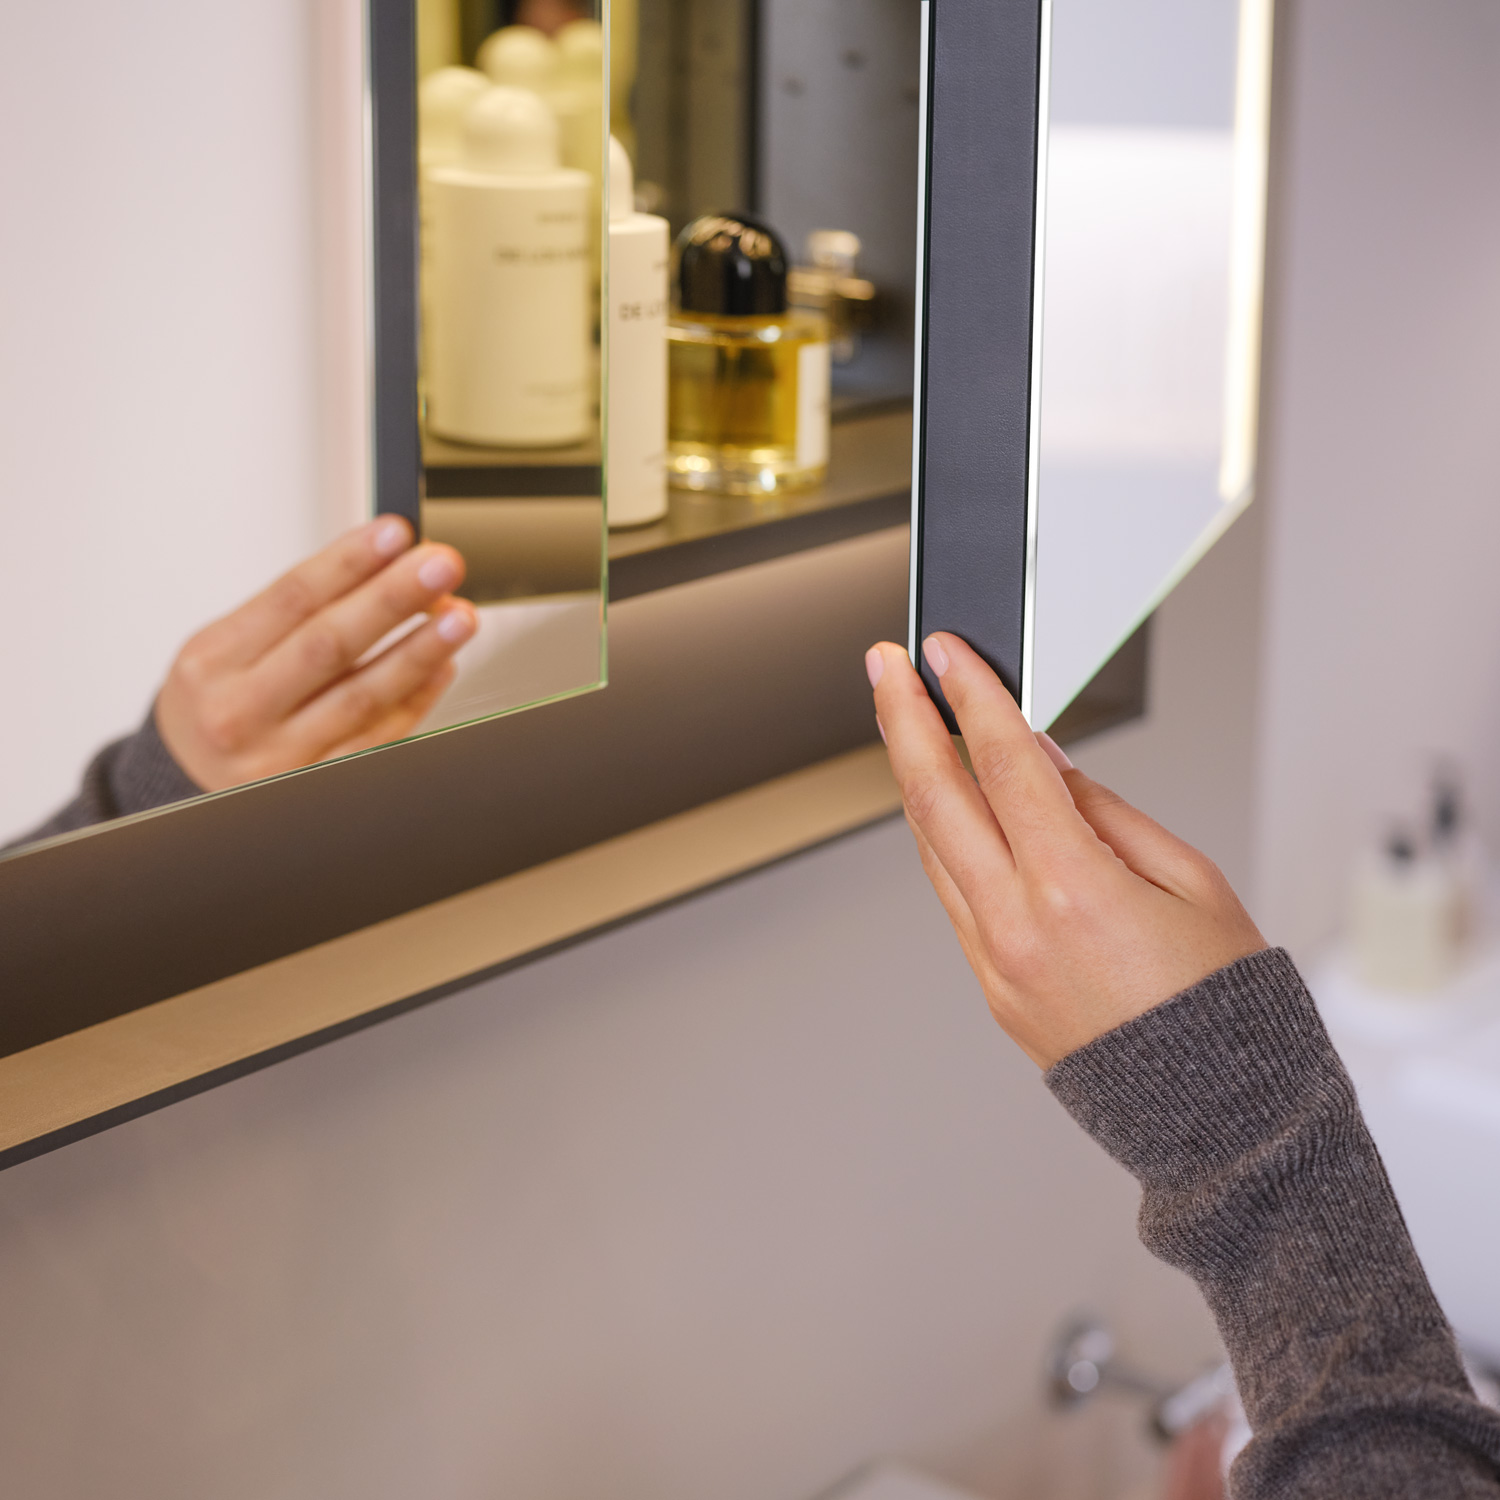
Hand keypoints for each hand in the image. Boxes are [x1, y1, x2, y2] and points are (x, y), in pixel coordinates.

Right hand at [156, 517, 477, 791]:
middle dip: (392, 599)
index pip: (291, 598)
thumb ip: (296, 612)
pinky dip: (414, 701)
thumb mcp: (226, 651)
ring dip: (418, 652)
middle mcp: (239, 710)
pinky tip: (442, 668)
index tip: (396, 532)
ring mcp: (278, 757)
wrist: (187, 787)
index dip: (349, 561)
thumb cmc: (218, 706)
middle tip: (440, 565)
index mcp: (213, 660)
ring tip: (458, 616)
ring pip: (361, 697)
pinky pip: (375, 741)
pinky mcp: (313, 787)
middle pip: (329, 644)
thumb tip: (382, 566)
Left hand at [866, 633, 1264, 1068]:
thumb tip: (1045, 761)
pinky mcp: (992, 989)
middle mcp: (1017, 927)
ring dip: (916, 778)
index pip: (1003, 764)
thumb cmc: (1225, 1005)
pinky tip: (951, 807)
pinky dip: (946, 840)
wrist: (1218, 1121)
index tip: (946, 653)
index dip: (971, 695)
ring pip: (932, 849)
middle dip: (902, 720)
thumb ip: (1106, 811)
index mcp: (1075, 891)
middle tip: (885, 667)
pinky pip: (953, 896)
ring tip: (911, 724)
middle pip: (934, 798)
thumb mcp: (1190, 881)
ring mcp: (995, 964)